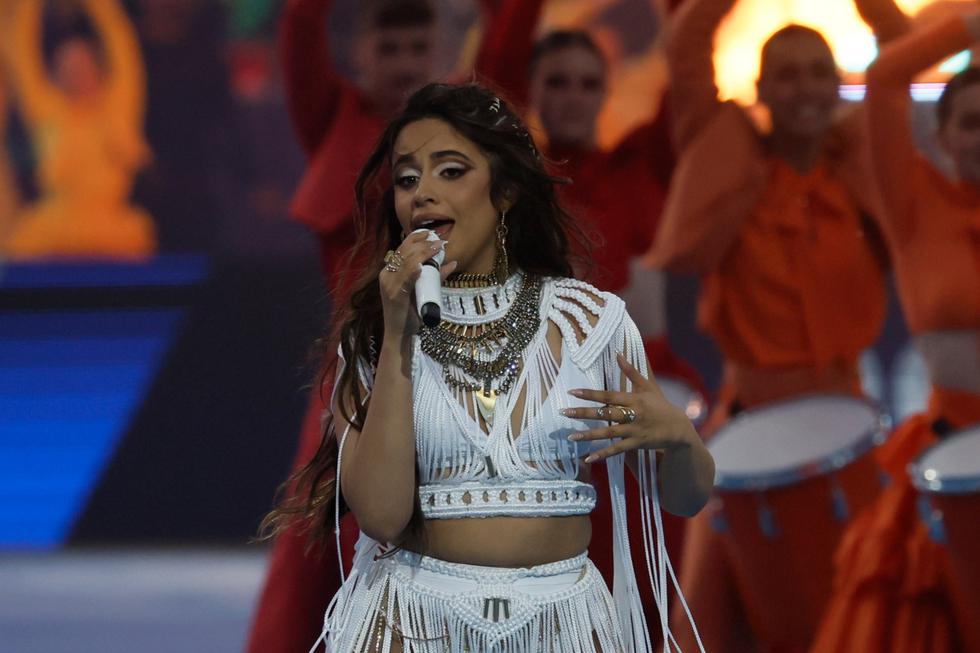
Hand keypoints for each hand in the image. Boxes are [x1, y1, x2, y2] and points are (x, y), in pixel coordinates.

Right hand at [378, 230, 456, 338]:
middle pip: (404, 252)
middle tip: (439, 241)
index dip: (416, 238)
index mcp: (389, 271)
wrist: (399, 334)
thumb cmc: (410, 313)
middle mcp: (386, 275)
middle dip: (423, 244)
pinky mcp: (394, 296)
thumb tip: (452, 262)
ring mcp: (389, 285)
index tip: (432, 233)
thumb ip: (435, 277)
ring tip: (437, 248)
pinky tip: (419, 267)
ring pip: (406, 262)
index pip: (402, 248)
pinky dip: (412, 273)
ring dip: (423, 253)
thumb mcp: (423, 290)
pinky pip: (404, 281)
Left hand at [561, 354, 699, 462]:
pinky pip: (616, 450)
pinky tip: (587, 459)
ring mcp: (634, 430)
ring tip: (570, 436)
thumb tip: (618, 354)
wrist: (678, 428)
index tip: (572, 391)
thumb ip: (631, 371)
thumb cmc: (660, 405)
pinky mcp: (636, 444)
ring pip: (608, 433)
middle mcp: (632, 414)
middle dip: (583, 413)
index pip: (608, 395)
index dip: (590, 393)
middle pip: (604, 413)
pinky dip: (602, 455)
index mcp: (633, 399)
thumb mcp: (648, 386)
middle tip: (564, 412)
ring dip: (589, 435)